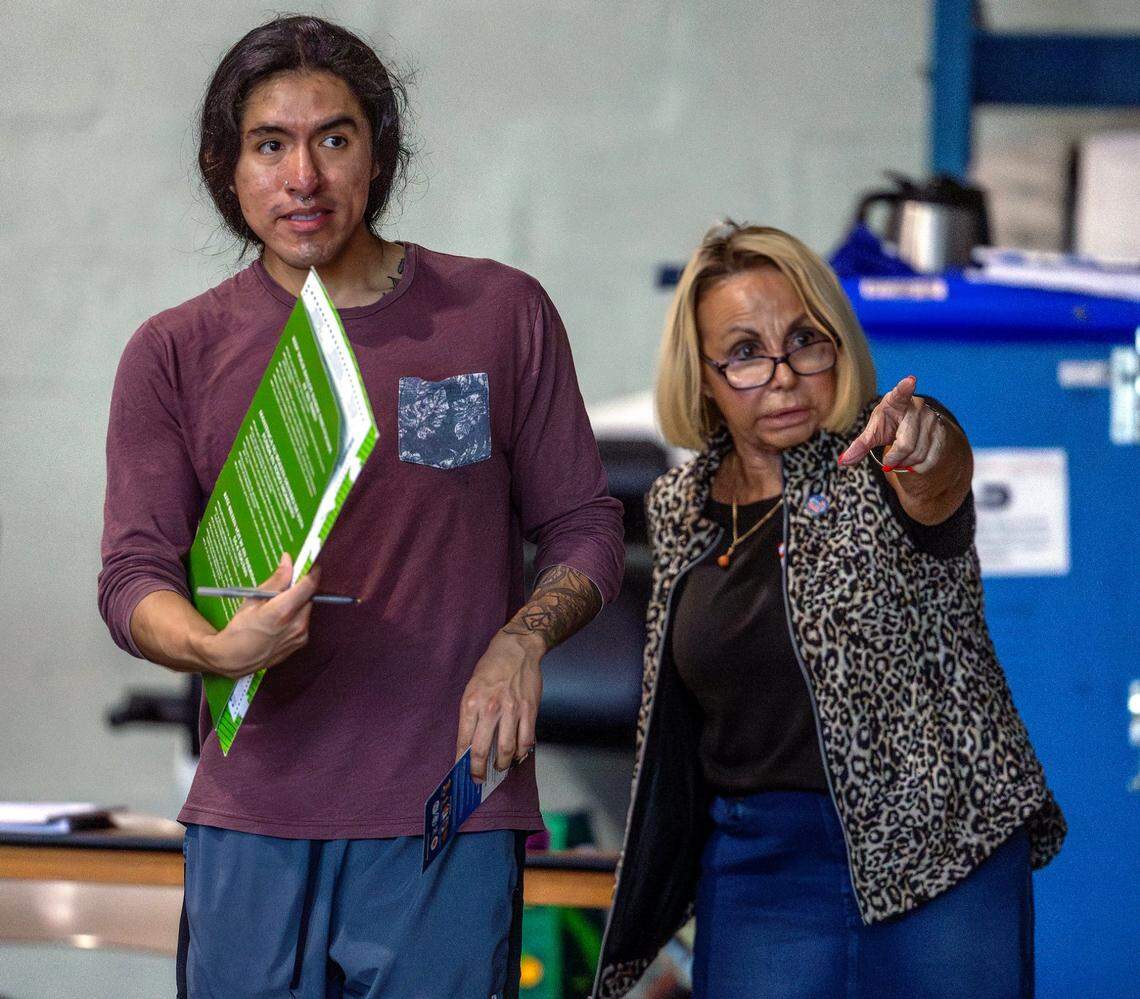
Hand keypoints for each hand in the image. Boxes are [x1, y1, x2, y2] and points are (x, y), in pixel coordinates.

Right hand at [199, 553, 318, 678]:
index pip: (308, 585)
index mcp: (282, 612)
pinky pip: (304, 621)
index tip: (311, 565)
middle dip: (299, 589)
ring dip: (297, 603)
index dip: (312, 572)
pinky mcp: (302, 642)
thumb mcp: (253, 599)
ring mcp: (300, 635)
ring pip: (307, 608)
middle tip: (284, 590)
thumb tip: (288, 561)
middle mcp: (296, 624)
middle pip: (308, 596)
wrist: (236, 658)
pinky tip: (280, 621)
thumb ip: (276, 580)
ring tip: (277, 609)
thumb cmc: (240, 629)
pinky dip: (296, 616)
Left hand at [456, 630, 542, 781]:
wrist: (517, 650)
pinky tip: (517, 756)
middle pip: (482, 750)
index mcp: (471, 703)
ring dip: (502, 764)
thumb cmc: (490, 668)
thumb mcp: (472, 688)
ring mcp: (512, 710)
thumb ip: (471, 714)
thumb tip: (470, 743)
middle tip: (479, 778)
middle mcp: (490, 708)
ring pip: (506, 750)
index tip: (462, 773)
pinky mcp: (529, 710)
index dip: (461, 762)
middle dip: (478, 770)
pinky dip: (521, 753)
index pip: (463, 741)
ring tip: (499, 767)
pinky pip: (526, 740)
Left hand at [838, 376, 946, 473]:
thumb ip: (859, 445)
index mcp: (897, 402)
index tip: (910, 380)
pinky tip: (913, 460)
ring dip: (905, 464)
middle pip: (906, 445)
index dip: (904, 387)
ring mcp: (933, 421)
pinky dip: (917, 467)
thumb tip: (843, 461)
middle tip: (888, 459)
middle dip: (894, 458)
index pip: (901, 393)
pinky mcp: (943, 436)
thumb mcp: (874, 432)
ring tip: (900, 457)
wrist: (916, 429)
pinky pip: (929, 461)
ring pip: (918, 455)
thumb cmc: (890, 425)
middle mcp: (918, 408)